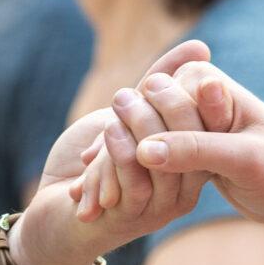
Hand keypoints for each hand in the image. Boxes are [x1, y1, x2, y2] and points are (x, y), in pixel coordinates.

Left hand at [11, 40, 211, 264]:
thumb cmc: (93, 161)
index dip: (205, 98)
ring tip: (121, 98)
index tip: (200, 69)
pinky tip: (109, 127)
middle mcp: (181, 189)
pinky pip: (135, 181)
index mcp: (189, 164)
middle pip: (194, 145)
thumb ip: (164, 81)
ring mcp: (158, 207)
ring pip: (164, 162)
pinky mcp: (129, 217)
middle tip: (149, 82)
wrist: (52, 215)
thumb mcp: (129, 113)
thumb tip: (201, 48)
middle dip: (173, 108)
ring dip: (141, 126)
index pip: (211, 128)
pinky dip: (121, 151)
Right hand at [96, 59, 263, 233]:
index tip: (108, 151)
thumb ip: (194, 150)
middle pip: (146, 114)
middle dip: (117, 142)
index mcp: (214, 88)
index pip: (160, 92)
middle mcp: (201, 101)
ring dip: (119, 162)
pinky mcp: (194, 152)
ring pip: (146, 139)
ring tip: (87, 193)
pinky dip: (133, 175)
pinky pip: (156, 160)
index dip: (133, 120)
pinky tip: (108, 198)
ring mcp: (196, 126)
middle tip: (83, 168)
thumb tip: (145, 149)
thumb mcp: (241, 160)